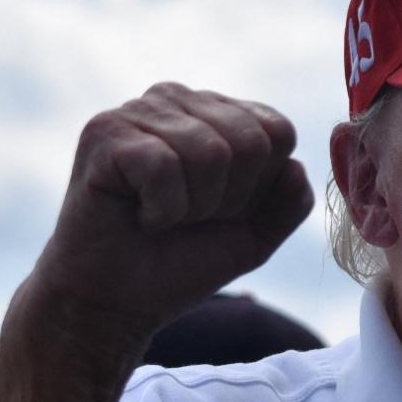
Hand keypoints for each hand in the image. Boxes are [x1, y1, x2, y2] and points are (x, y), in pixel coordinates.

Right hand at [27, 82, 313, 348]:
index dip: (259, 187)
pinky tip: (138, 214)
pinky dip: (161, 209)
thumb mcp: (255, 236)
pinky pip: (163, 165)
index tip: (221, 211)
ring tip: (161, 215)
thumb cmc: (182, 261)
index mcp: (219, 112)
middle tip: (187, 216)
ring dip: (192, 206)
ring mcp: (139, 110)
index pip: (277, 131)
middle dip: (228, 199)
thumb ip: (290, 203)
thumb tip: (297, 166)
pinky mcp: (104, 132)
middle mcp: (179, 100)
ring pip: (209, 153)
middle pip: (250, 141)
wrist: (116, 301)